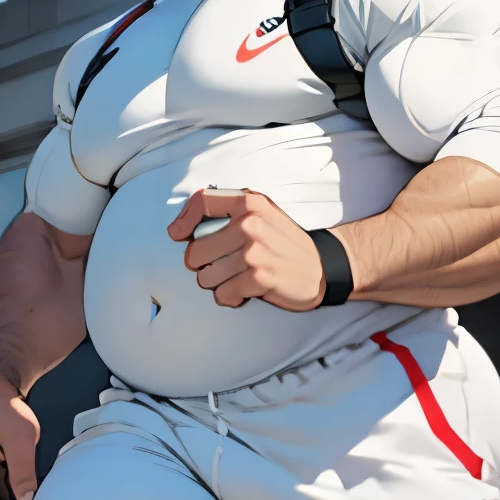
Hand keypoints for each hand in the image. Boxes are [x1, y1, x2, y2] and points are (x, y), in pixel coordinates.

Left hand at [167, 188, 325, 310]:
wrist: (321, 267)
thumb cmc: (283, 242)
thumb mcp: (261, 213)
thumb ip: (227, 211)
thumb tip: (181, 228)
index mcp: (249, 202)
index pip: (201, 202)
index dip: (183, 221)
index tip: (178, 235)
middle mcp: (250, 223)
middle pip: (195, 251)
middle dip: (203, 265)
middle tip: (224, 266)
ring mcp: (255, 252)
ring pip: (205, 277)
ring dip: (216, 283)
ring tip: (236, 278)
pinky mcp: (260, 278)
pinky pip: (222, 295)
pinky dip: (230, 298)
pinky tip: (244, 291)